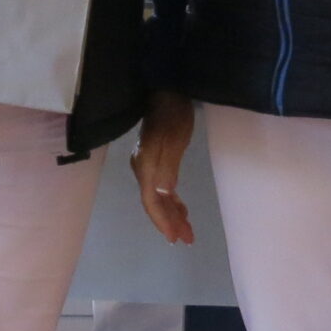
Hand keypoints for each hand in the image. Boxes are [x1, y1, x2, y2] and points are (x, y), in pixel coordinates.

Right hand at [131, 91, 196, 244]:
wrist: (167, 90)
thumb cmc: (173, 114)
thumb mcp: (174, 139)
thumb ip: (168, 166)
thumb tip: (163, 192)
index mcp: (145, 166)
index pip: (151, 201)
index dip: (162, 221)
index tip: (174, 238)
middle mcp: (143, 169)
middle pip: (154, 203)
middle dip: (169, 222)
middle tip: (187, 239)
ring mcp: (148, 164)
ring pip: (159, 197)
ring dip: (172, 214)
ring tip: (186, 231)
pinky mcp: (157, 159)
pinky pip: (162, 187)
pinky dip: (172, 201)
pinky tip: (181, 208)